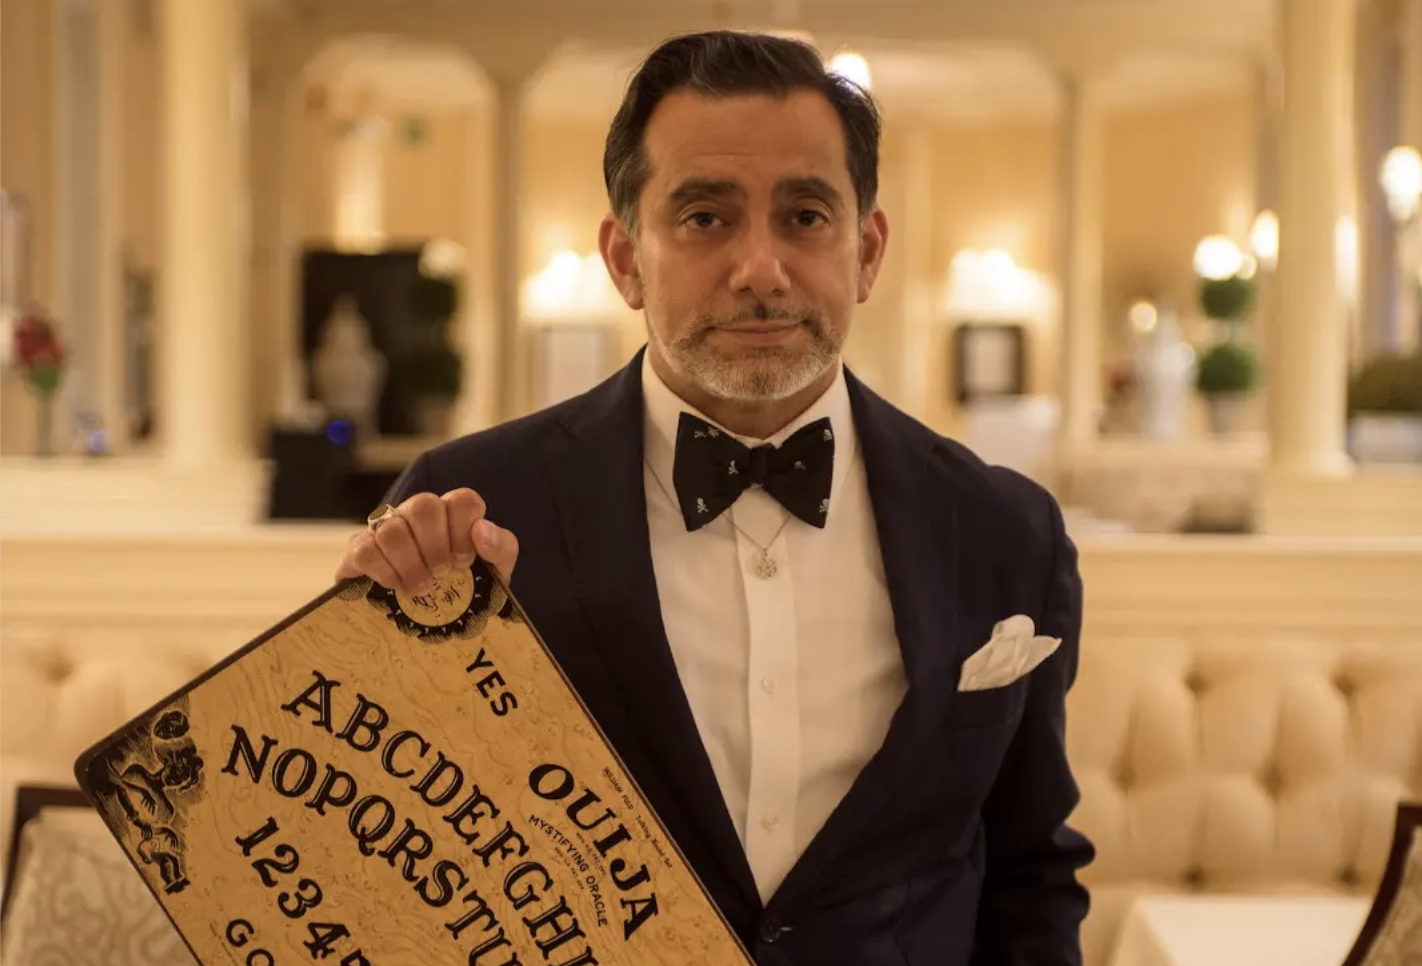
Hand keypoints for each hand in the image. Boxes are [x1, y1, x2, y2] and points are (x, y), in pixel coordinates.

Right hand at [335, 490, 519, 592]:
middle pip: (423, 505)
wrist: (432, 623)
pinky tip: (395, 586)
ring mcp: (386, 528)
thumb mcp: (494, 573)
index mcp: (453, 514)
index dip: (464, 529)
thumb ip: (500, 548)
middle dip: (435, 545)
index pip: (462, 499)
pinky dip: (382, 570)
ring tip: (421, 588)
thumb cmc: (465, 590)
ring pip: (391, 528)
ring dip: (410, 563)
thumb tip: (482, 529)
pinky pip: (364, 549)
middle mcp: (418, 514)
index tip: (464, 562)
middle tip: (441, 574)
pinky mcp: (359, 550)